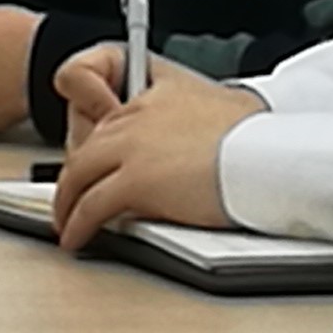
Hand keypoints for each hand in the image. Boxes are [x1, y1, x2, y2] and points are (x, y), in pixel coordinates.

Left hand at [48, 46, 258, 247]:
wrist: (265, 155)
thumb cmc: (255, 134)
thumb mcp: (216, 103)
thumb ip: (193, 116)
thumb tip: (200, 139)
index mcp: (151, 96)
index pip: (107, 121)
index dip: (96, 149)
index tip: (93, 166)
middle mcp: (133, 119)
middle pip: (86, 148)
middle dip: (74, 177)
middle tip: (71, 196)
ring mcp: (130, 149)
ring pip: (80, 176)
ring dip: (68, 202)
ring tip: (67, 221)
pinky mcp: (135, 182)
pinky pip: (92, 206)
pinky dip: (78, 223)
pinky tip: (77, 235)